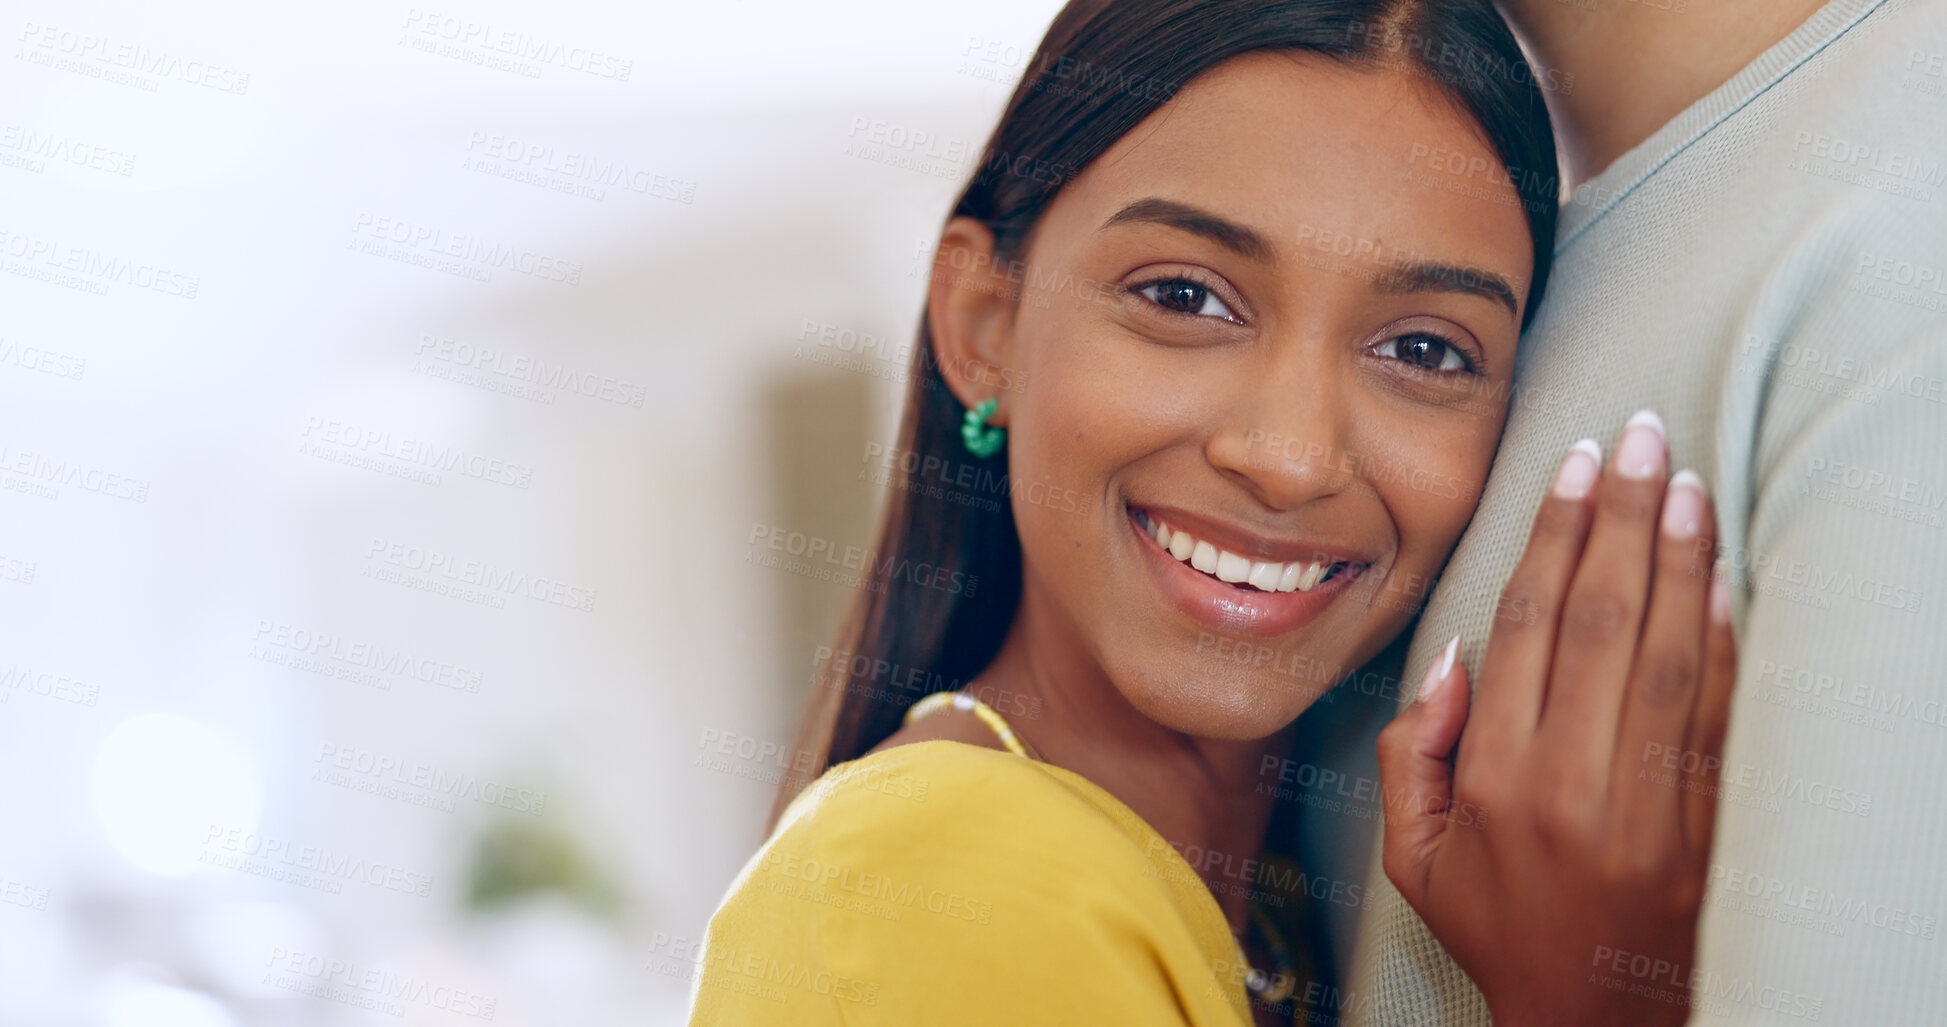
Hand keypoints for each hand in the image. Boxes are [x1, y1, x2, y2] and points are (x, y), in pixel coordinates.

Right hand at [1375, 412, 1736, 1026]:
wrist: (1594, 1018)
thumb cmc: (1497, 925)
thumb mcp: (1412, 852)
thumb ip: (1411, 751)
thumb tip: (1457, 656)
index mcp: (1494, 777)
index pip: (1530, 625)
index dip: (1555, 536)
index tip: (1575, 466)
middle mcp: (1571, 781)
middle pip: (1603, 620)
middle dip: (1622, 517)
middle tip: (1641, 438)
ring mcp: (1647, 802)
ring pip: (1667, 653)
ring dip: (1678, 557)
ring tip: (1684, 480)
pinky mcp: (1704, 820)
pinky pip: (1716, 710)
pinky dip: (1721, 636)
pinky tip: (1719, 574)